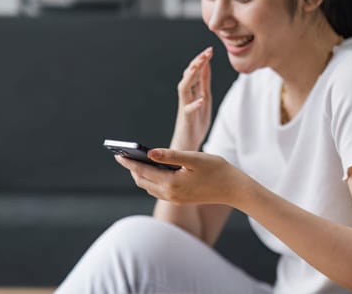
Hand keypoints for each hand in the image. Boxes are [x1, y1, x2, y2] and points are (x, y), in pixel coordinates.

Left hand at [115, 148, 241, 205]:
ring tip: (134, 162)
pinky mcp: (180, 200)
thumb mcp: (193, 158)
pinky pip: (159, 191)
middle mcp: (170, 194)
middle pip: (142, 181)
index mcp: (172, 183)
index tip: (118, 154)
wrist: (234, 189)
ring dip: (141, 175)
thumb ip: (170, 155)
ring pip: (150, 187)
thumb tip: (149, 153)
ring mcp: (175, 199)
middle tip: (123, 156)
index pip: (143, 171)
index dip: (129, 162)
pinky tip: (152, 171)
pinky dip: (151, 180)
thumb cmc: (216, 169)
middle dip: (132, 169)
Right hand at [171, 47, 212, 150]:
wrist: (186, 147)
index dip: (201, 61)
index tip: (210, 49)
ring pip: (184, 89)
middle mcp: (186, 98)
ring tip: (198, 66)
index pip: (194, 72)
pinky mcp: (186, 120)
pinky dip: (194, 104)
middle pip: (188, 77)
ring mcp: (185, 108)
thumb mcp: (203, 99)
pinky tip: (201, 99)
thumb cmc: (195, 123)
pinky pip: (188, 111)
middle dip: (196, 63)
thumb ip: (203, 83)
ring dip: (191, 76)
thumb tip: (206, 64)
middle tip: (205, 52)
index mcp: (192, 92)